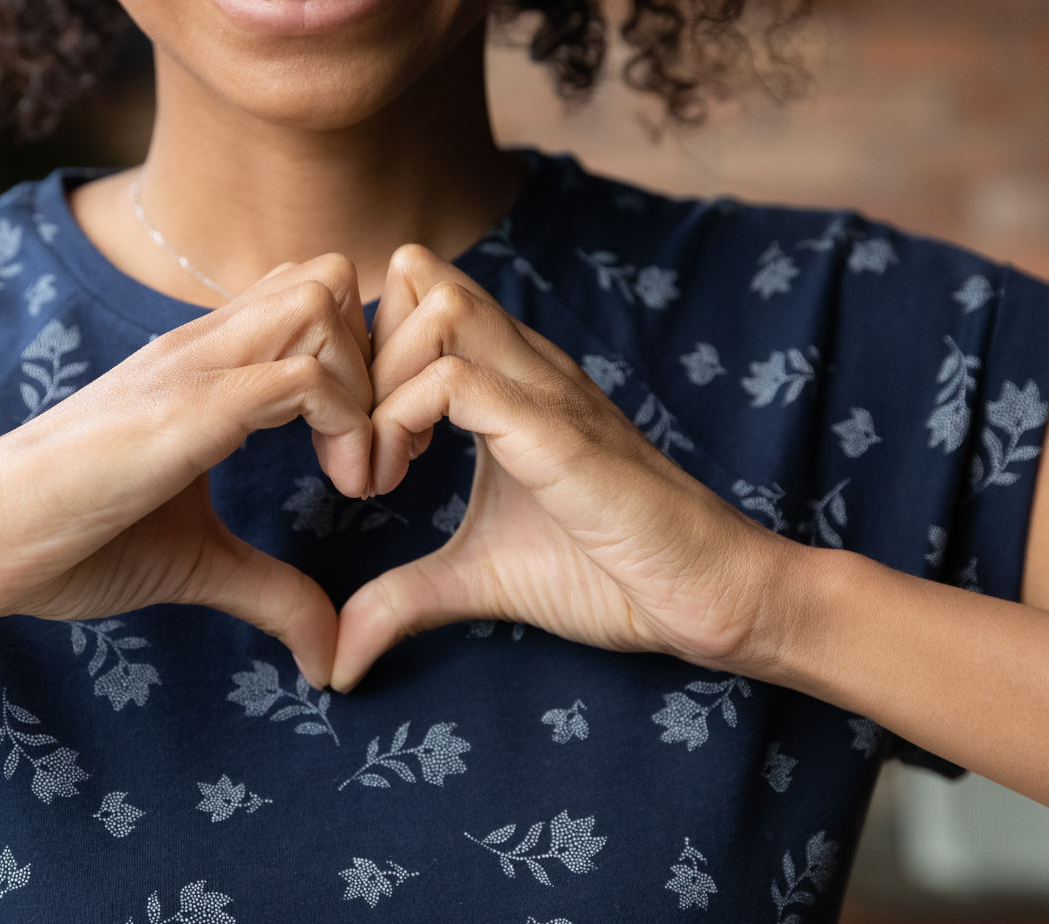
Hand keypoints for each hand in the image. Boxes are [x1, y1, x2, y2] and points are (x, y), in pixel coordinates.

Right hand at [0, 254, 375, 687]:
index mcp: (203, 366)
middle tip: (381, 452)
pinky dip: (348, 425)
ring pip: (322, 302)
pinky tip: (342, 488)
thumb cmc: (67, 541)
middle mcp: (201, 347)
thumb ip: (271, 591)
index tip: (368, 456)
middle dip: (380, 358)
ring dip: (368, 385)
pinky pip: (300, 375)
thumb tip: (331, 652)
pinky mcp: (185, 411)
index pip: (310, 300)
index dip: (362, 366)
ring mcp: (191, 369)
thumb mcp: (196, 563)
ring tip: (361, 473)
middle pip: (328, 277)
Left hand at [331, 245, 801, 691]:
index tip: (353, 446)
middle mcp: (524, 364)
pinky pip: (455, 380)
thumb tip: (336, 658)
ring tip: (375, 473)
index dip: (360, 358)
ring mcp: (543, 390)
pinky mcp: (557, 431)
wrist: (712, 596)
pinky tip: (397, 483)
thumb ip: (402, 599)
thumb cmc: (611, 574)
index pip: (411, 295)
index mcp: (506, 379)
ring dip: (376, 387)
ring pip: (432, 307)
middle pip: (413, 278)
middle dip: (355, 359)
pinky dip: (399, 424)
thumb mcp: (478, 579)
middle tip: (351, 453)